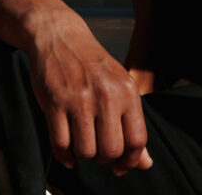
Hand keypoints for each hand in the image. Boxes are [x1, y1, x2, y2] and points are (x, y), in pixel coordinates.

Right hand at [0, 0, 152, 175]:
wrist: (61, 36)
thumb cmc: (93, 64)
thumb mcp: (120, 86)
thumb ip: (132, 124)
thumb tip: (145, 163)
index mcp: (127, 90)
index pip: (136, 141)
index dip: (130, 161)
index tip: (120, 166)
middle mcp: (106, 95)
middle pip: (111, 151)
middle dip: (104, 159)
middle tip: (98, 150)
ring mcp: (80, 99)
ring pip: (86, 152)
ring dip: (83, 155)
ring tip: (82, 143)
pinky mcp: (55, 102)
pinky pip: (61, 146)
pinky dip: (64, 155)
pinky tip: (67, 149)